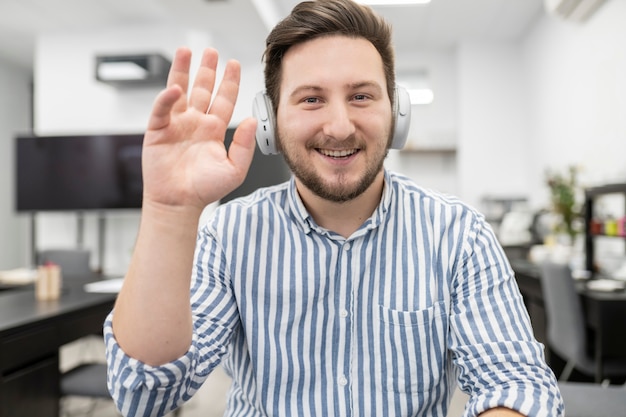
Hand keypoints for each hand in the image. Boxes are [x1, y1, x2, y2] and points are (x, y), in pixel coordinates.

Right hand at [141, 47, 255, 209]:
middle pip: (202, 89)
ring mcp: (176, 124)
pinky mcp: (158, 130)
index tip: (233, 64)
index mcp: (214, 129)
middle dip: (207, 69)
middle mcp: (195, 123)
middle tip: (211, 51)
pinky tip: (174, 88)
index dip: (229, 81)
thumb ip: (244, 145)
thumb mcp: (234, 169)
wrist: (179, 203)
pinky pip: (162, 109)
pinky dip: (167, 97)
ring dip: (182, 71)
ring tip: (186, 52)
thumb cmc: (205, 189)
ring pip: (180, 91)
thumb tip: (252, 121)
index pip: (224, 99)